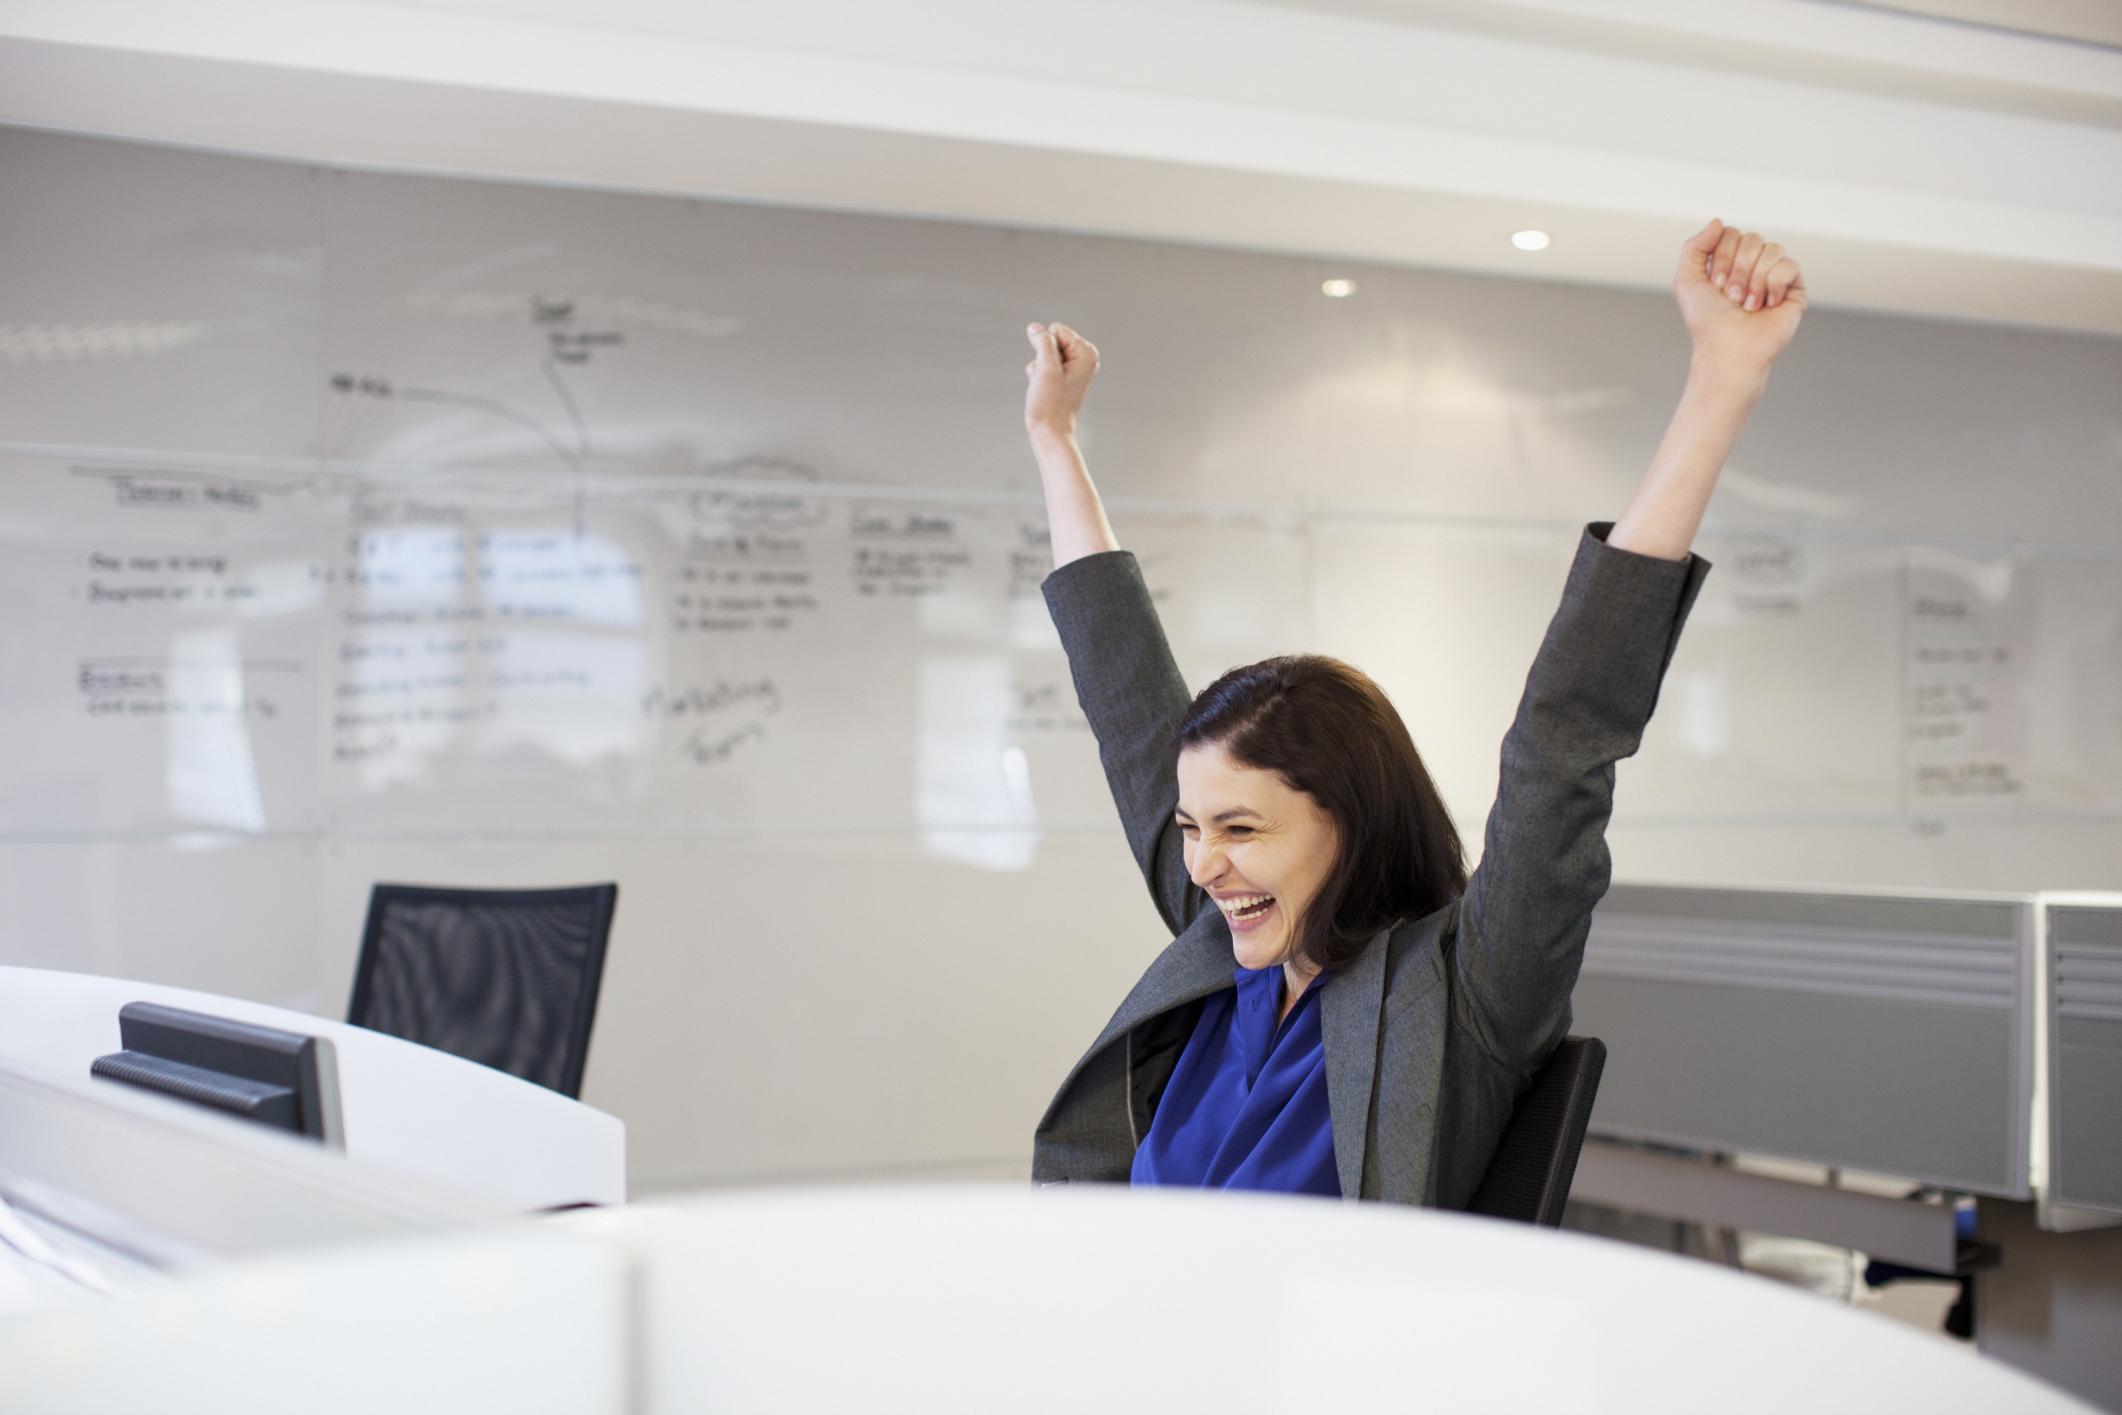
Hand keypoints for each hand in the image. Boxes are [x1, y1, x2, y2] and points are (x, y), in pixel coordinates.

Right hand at [1025, 322, 1098, 437]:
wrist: (1050, 431)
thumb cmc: (1050, 403)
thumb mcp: (1045, 368)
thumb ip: (1042, 342)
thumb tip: (1035, 327)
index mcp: (1087, 352)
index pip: (1056, 330)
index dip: (1047, 348)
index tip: (1052, 371)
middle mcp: (1085, 357)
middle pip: (1051, 339)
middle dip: (1043, 357)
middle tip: (1049, 380)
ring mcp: (1074, 367)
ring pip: (1044, 352)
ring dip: (1039, 368)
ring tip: (1047, 386)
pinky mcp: (1063, 375)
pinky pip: (1043, 363)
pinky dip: (1039, 375)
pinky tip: (1044, 389)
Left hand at [1674, 220, 1804, 382]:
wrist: (1727, 349)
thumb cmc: (1707, 321)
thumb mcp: (1687, 280)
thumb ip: (1694, 246)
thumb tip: (1718, 220)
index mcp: (1731, 260)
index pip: (1731, 233)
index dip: (1722, 256)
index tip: (1714, 284)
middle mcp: (1754, 264)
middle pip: (1753, 238)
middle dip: (1738, 269)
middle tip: (1731, 297)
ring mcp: (1776, 274)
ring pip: (1773, 249)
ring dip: (1754, 280)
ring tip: (1747, 305)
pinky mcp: (1795, 288)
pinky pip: (1790, 265)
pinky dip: (1774, 284)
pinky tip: (1767, 305)